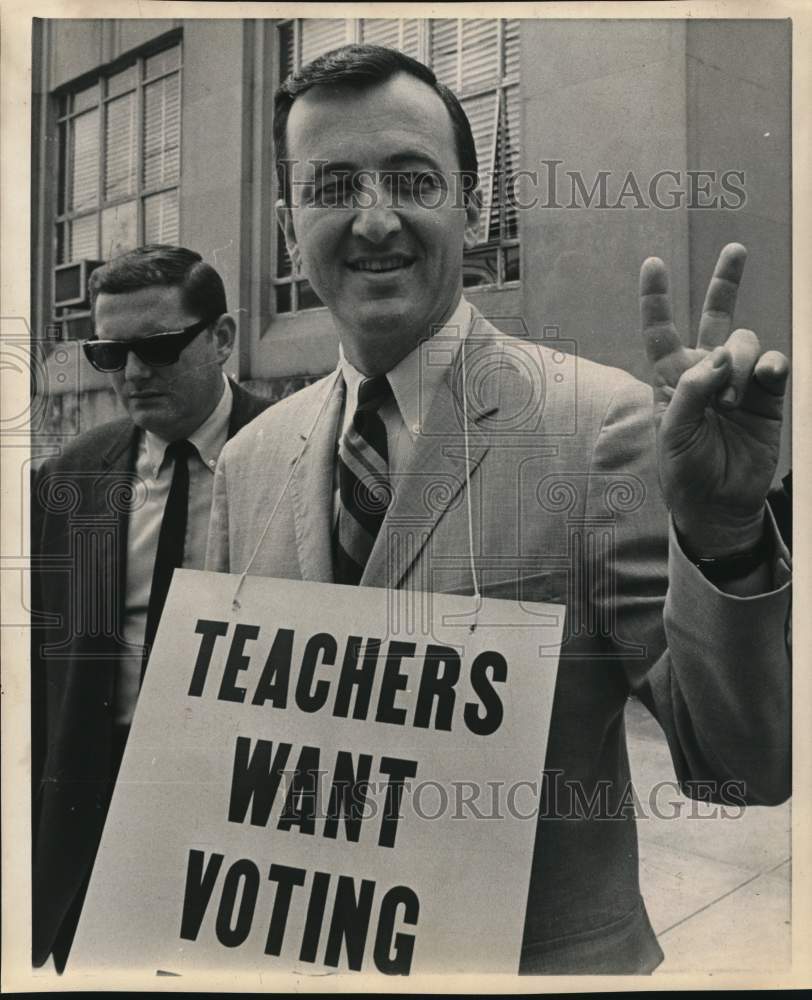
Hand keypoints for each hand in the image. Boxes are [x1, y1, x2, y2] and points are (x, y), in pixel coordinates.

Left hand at [639, 243, 788, 556]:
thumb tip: (721, 354)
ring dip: (741, 362)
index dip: (656, 297)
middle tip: (736, 249)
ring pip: (745, 341)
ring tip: (732, 400)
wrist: (719, 503)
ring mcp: (739, 381)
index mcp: (671, 378)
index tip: (653, 263)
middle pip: (714, 316)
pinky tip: (766, 378)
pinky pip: (774, 365)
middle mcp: (705, 371)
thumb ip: (691, 390)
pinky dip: (771, 366)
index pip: (660, 330)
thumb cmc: (684, 470)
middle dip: (726, 281)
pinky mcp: (768, 395)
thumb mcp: (672, 433)